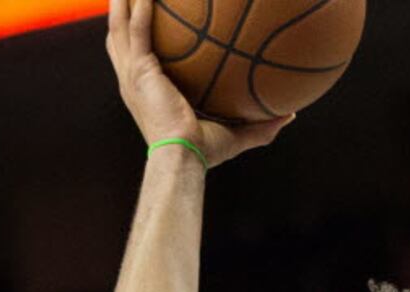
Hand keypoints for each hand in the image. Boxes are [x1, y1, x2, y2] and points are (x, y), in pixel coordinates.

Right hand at [106, 0, 292, 166]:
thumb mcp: (235, 135)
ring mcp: (132, 75)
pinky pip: (139, 32)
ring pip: (121, 26)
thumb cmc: (204, 152)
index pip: (137, 56)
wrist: (183, 158)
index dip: (138, 35)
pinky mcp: (139, 72)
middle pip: (120, 35)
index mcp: (146, 91)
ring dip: (121, 2)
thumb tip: (290, 113)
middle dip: (121, 9)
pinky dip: (142, 10)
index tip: (147, 16)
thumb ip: (260, 124)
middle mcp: (133, 80)